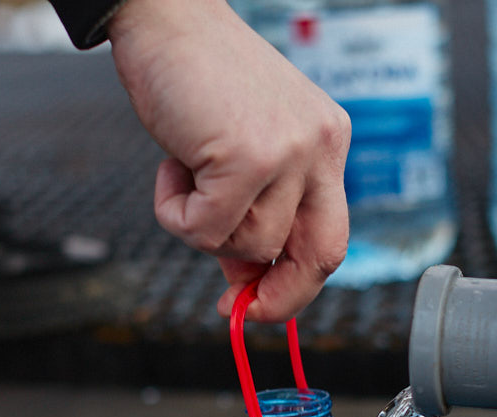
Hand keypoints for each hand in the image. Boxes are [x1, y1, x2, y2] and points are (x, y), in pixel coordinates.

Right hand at [108, 0, 350, 322]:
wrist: (165, 16)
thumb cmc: (197, 80)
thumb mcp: (243, 148)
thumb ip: (256, 208)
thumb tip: (248, 281)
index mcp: (328, 143)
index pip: (331, 236)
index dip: (297, 283)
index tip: (260, 304)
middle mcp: (321, 147)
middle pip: (320, 256)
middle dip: (279, 296)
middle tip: (234, 307)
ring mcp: (290, 152)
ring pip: (252, 245)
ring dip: (203, 229)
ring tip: (183, 174)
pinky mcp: (248, 157)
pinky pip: (206, 230)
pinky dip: (174, 212)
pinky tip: (170, 165)